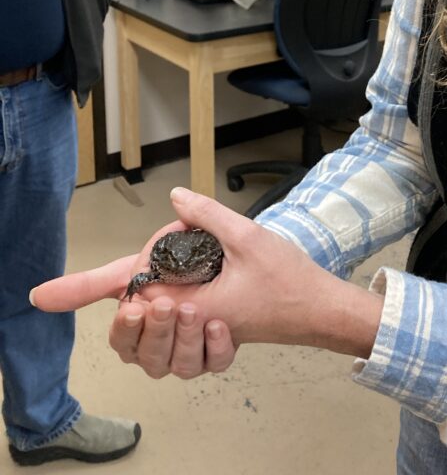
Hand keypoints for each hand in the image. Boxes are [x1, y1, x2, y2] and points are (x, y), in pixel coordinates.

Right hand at [30, 216, 236, 378]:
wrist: (216, 264)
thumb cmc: (167, 272)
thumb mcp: (128, 270)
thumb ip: (87, 283)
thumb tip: (36, 295)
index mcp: (136, 334)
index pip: (123, 342)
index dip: (127, 330)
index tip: (134, 308)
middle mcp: (159, 351)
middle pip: (151, 358)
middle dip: (157, 332)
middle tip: (166, 304)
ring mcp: (188, 355)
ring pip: (182, 366)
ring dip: (187, 339)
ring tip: (195, 310)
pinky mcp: (217, 355)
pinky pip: (217, 362)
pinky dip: (218, 347)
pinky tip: (218, 325)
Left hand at [32, 187, 383, 379]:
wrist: (318, 310)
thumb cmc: (288, 280)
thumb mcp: (248, 236)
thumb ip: (207, 216)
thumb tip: (176, 199)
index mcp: (191, 303)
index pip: (125, 293)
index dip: (79, 290)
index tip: (43, 295)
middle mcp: (188, 324)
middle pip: (133, 317)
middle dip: (140, 295)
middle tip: (174, 267)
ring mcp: (196, 332)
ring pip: (152, 331)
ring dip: (161, 307)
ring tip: (188, 280)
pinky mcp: (208, 332)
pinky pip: (176, 332)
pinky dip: (183, 315)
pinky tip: (203, 294)